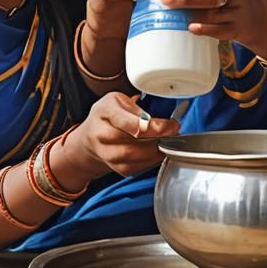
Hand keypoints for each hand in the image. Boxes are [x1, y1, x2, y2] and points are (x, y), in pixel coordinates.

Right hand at [62, 93, 179, 178]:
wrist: (92, 134)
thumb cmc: (108, 113)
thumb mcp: (118, 99)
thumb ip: (136, 106)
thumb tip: (159, 114)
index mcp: (104, 112)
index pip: (129, 123)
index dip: (152, 127)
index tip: (170, 125)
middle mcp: (101, 135)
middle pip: (131, 143)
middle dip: (157, 139)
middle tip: (174, 132)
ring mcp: (107, 154)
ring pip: (134, 158)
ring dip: (156, 151)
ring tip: (168, 141)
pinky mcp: (116, 168)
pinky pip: (136, 168)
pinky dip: (151, 161)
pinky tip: (159, 151)